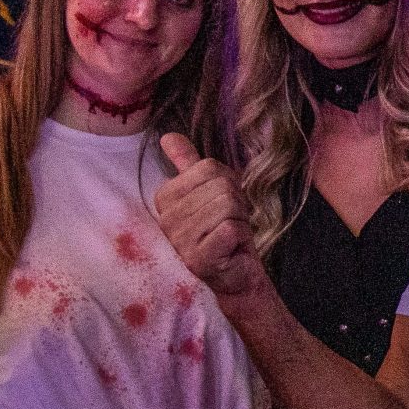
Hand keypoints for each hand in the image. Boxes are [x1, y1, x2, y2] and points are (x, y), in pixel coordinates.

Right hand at [155, 134, 270, 304]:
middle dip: (237, 203)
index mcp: (165, 198)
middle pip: (221, 187)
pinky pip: (232, 228)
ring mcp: (180, 241)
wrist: (234, 273)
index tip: (223, 204)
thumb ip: (187, 164)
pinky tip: (232, 248)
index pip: (208, 168)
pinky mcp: (198, 259)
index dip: (228, 182)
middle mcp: (167, 219)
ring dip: (240, 220)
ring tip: (230, 234)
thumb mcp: (206, 192)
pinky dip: (242, 236)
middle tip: (229, 222)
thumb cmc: (222, 231)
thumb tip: (168, 135)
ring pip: (227, 206)